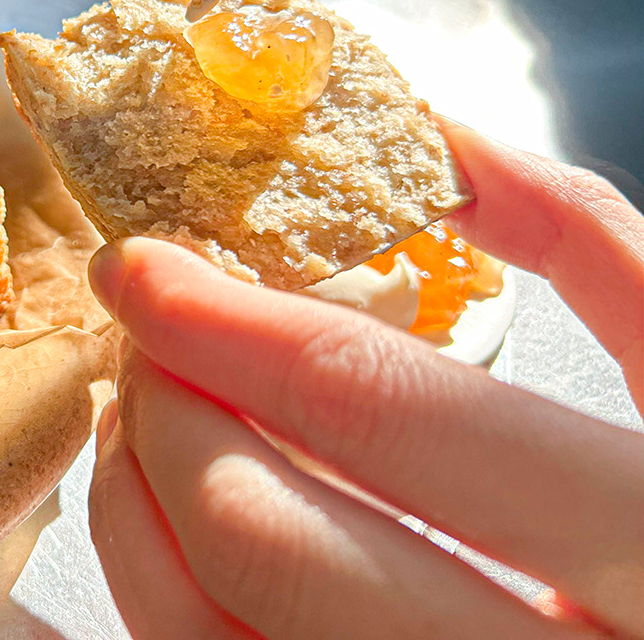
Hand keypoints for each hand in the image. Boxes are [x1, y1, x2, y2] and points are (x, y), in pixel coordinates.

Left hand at [86, 122, 643, 638]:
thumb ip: (590, 245)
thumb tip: (431, 139)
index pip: (377, 408)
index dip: (226, 319)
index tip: (141, 262)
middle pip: (264, 541)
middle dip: (167, 411)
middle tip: (144, 333)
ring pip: (211, 636)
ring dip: (138, 503)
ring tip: (145, 411)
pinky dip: (163, 590)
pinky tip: (174, 517)